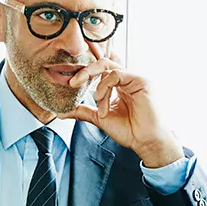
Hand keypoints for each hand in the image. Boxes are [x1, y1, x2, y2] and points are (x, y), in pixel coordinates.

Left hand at [61, 42, 182, 167]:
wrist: (144, 142)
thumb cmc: (129, 131)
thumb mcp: (100, 118)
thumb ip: (83, 111)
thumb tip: (61, 112)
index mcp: (120, 85)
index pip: (101, 70)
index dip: (86, 73)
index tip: (71, 84)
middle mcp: (128, 79)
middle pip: (104, 63)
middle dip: (86, 71)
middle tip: (73, 82)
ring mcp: (135, 78)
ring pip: (108, 68)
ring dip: (99, 88)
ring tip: (99, 105)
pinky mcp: (141, 80)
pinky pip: (117, 74)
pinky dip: (105, 87)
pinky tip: (103, 102)